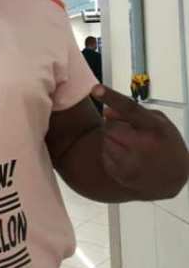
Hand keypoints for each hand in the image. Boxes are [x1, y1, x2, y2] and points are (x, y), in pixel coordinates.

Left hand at [91, 85, 188, 199]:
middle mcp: (144, 146)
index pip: (130, 109)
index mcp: (154, 127)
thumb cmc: (165, 142)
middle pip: (109, 126)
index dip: (111, 97)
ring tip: (129, 145)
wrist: (173, 178)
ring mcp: (132, 163)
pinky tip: (127, 157)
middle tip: (128, 131)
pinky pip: (103, 155)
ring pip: (104, 140)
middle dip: (114, 126)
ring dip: (111, 139)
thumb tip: (106, 112)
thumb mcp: (157, 121)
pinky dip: (110, 153)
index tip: (95, 89)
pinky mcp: (122, 176)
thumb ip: (131, 111)